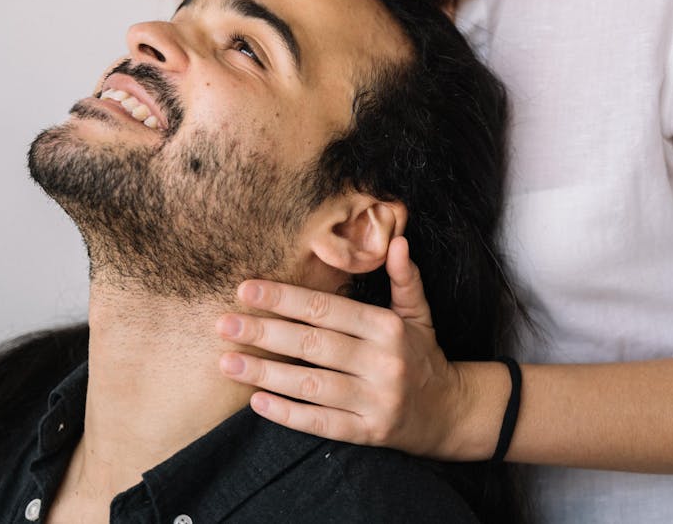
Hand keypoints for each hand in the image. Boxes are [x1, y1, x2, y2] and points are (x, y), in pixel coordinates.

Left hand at [217, 236, 464, 456]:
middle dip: (264, 333)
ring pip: (311, 385)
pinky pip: (321, 423)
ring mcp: (374, 401)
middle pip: (312, 345)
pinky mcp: (368, 434)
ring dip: (265, 373)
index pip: (327, 309)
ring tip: (227, 362)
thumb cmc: (422, 354)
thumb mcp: (417, 312)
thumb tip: (397, 239)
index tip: (246, 290)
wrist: (450, 413)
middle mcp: (381, 363)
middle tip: (223, 324)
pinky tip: (256, 401)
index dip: (285, 299)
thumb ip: (404, 277)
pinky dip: (288, 414)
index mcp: (387, 327)